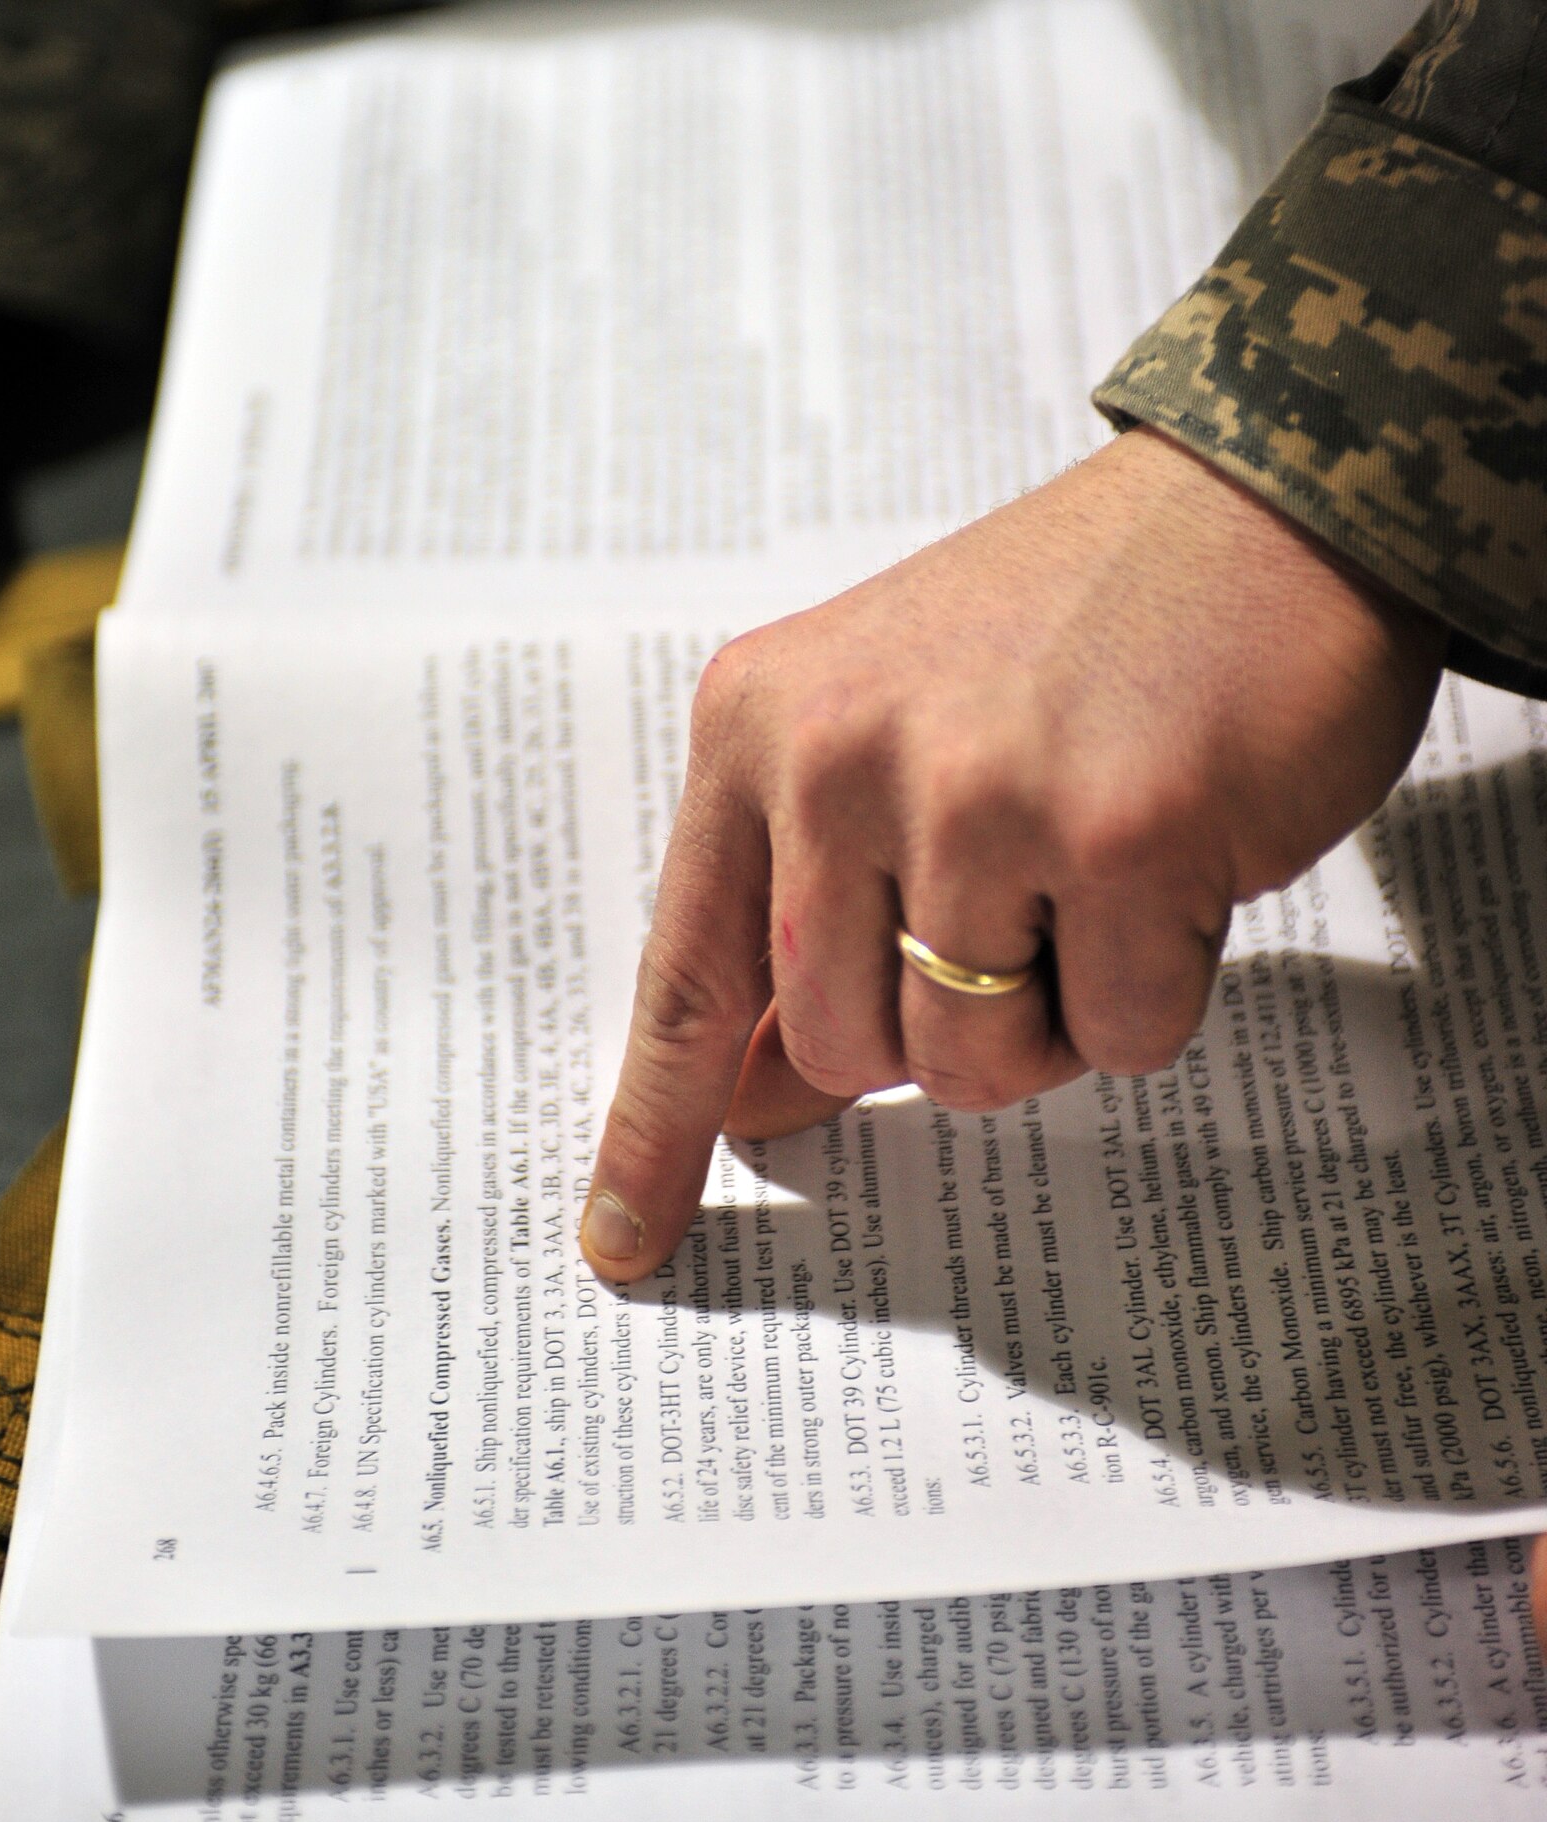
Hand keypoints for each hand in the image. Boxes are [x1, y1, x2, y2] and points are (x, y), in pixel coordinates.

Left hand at [579, 428, 1443, 1281]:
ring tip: (1095, 876)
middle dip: (940, 1031)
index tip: (622, 1245)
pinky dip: (1157, 986)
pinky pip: (1120, 1039)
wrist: (1264, 511)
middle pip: (845, 1051)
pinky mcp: (1122, 834)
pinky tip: (1176, 861)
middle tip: (1022, 913)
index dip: (657, 1125)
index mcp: (760, 726)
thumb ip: (809, 921)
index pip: (686, 973)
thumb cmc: (1071, 638)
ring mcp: (979, 791)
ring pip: (974, 1067)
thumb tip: (747, 1104)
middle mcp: (842, 753)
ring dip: (1051, 1015)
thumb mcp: (892, 746)